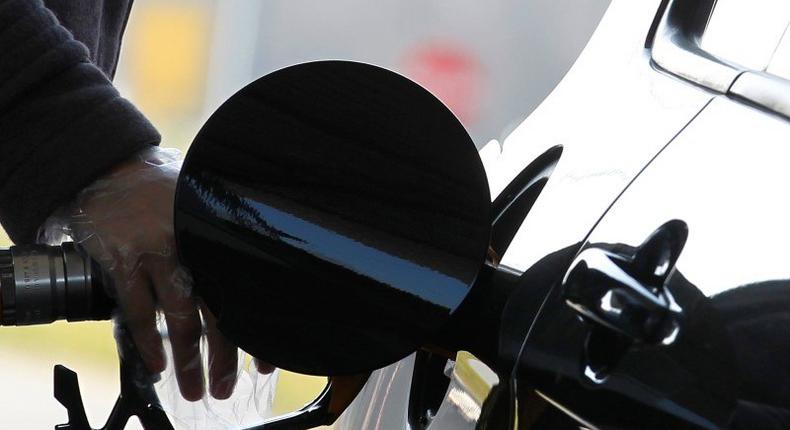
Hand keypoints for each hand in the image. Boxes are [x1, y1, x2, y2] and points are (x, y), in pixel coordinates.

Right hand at [40, 147, 272, 400]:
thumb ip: (225, 239)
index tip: (266, 361)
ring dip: (188, 361)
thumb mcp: (204, 206)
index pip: (246, 290)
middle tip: (227, 389)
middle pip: (218, 312)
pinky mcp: (122, 259)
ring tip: (195, 390)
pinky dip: (147, 342)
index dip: (257, 330)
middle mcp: (194, 245)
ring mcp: (156, 252)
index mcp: (218, 234)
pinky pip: (137, 311)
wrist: (111, 164)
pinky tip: (157, 366)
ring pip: (179, 319)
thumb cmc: (165, 188)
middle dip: (224, 358)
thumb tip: (257, 276)